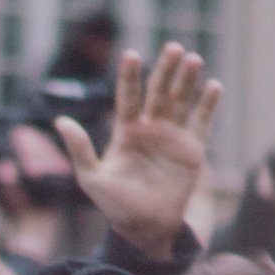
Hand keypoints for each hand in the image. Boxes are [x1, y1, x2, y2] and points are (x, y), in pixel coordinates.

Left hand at [55, 43, 220, 257]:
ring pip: (180, 101)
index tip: (132, 55)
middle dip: (166, 69)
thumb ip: (79, 149)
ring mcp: (172, 137)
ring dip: (187, 80)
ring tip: (193, 59)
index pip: (128, 96)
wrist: (146, 227)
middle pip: (158, 91)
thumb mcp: (91, 178)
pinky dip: (208, 105)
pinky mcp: (192, 150)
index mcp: (125, 130)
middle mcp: (150, 128)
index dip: (130, 76)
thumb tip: (60, 121)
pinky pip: (202, 122)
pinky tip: (214, 85)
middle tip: (173, 47)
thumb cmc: (115, 205)